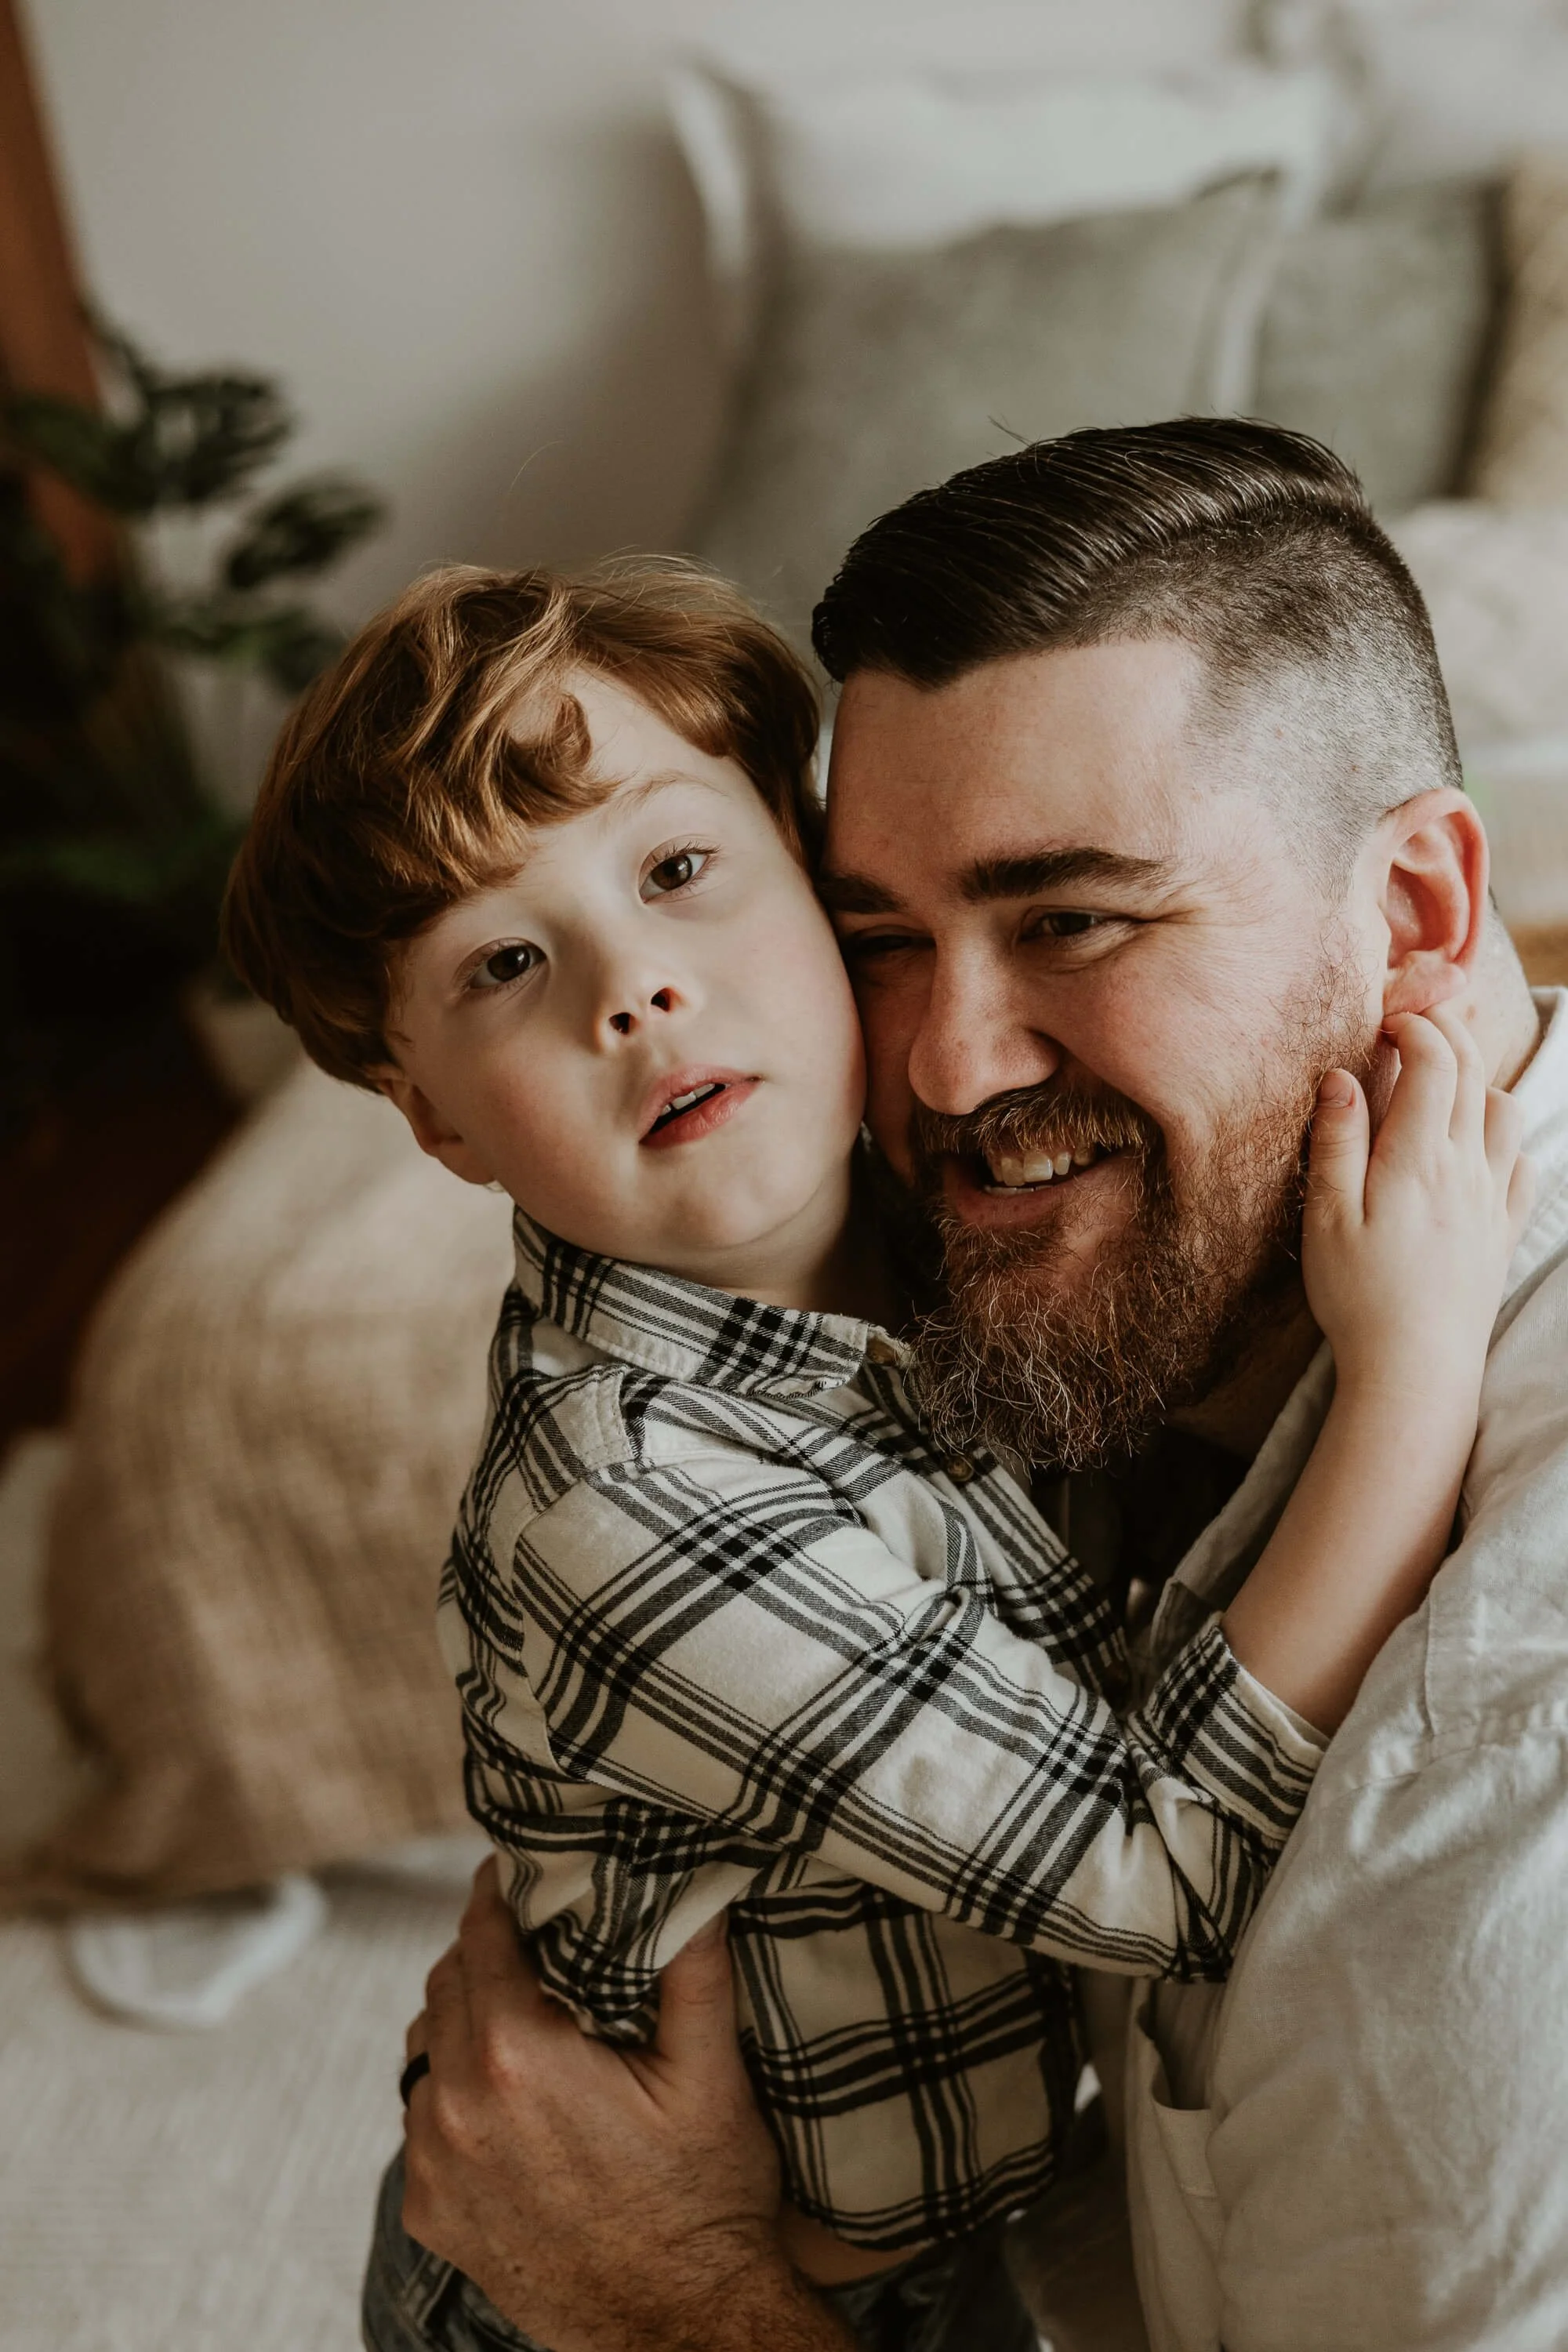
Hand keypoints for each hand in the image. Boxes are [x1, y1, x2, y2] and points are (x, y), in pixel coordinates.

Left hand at [401, 1863, 844, 2351]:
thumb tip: (699, 1885)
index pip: (479, 1936)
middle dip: (483, 1952)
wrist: (683, 2330)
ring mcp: (434, 2166)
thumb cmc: (704, 2202)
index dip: (496, 1893)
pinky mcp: (430, 2214)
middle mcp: (457, 2106)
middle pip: (444, 1985)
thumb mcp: (712, 2074)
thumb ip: (693, 1967)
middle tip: (529, 1939)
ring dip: (460, 2022)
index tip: (511, 1871)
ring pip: (423, 2051)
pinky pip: (420, 2121)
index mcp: (517, 2055)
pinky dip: (451, 2095)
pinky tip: (505, 2099)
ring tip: (518, 2016)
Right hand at [1302, 1003, 1531, 1413]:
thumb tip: (1341, 1077)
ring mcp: (1491, 1199)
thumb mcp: (1327, 1218)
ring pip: (1505, 1111)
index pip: (1434, 1062)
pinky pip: (1522, 1165)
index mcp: (1418, 1159)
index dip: (1413, 1026)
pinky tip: (1477, 1147)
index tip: (1383, 1022)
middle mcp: (1466, 1169)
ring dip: (1478, 1079)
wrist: (1416, 1369)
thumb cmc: (1359, 1297)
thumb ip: (1336, 1143)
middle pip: (1473, 1073)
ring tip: (1441, 1080)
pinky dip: (1504, 1138)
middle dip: (1447, 1031)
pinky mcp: (1501, 1231)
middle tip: (1413, 1023)